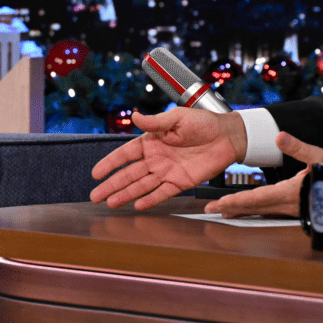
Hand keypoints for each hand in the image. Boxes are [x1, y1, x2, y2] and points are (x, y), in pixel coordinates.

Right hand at [90, 109, 244, 209]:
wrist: (228, 136)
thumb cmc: (203, 122)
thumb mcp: (177, 117)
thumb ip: (155, 121)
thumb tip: (135, 116)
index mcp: (152, 141)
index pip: (125, 154)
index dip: (110, 163)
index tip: (96, 173)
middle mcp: (156, 158)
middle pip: (129, 174)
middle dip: (111, 184)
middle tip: (95, 196)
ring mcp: (167, 171)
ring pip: (142, 185)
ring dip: (126, 194)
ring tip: (110, 203)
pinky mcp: (181, 182)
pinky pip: (162, 193)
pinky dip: (150, 199)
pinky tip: (137, 206)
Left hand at [205, 132, 322, 217]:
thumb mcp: (321, 158)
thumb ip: (299, 148)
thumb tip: (279, 137)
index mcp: (290, 193)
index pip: (254, 199)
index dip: (233, 202)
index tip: (215, 206)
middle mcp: (290, 205)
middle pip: (256, 208)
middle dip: (234, 209)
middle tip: (213, 211)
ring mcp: (297, 210)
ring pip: (265, 212)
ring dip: (246, 211)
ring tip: (230, 211)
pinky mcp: (303, 210)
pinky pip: (275, 212)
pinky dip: (262, 210)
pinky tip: (259, 209)